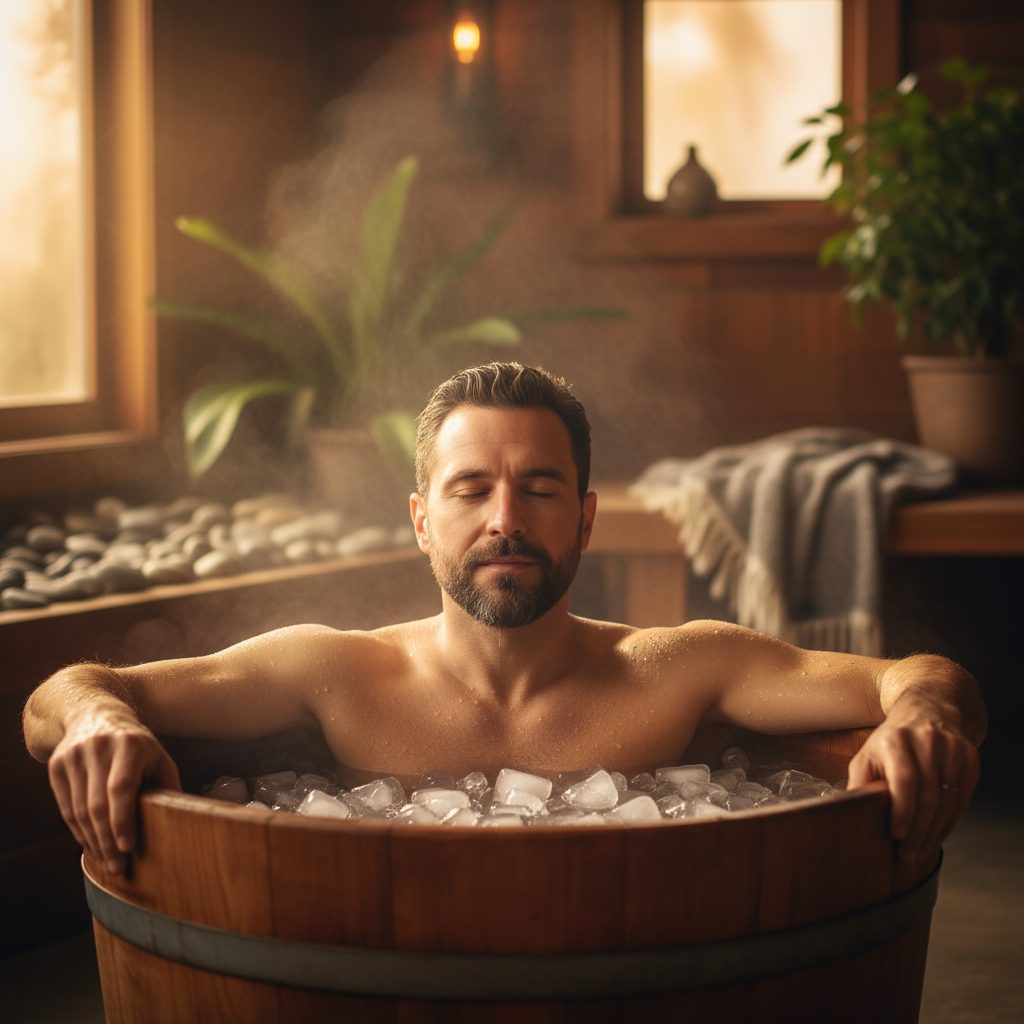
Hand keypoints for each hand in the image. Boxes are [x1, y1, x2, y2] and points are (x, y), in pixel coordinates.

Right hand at [47, 712, 179, 873]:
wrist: (93, 714)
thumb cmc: (136, 744)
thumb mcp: (158, 756)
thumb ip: (167, 784)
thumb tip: (181, 820)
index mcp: (129, 744)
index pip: (121, 787)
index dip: (123, 820)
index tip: (128, 847)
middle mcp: (97, 748)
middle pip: (97, 804)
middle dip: (107, 840)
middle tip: (118, 867)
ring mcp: (73, 756)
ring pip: (78, 810)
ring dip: (92, 841)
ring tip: (107, 861)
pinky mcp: (56, 766)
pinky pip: (65, 808)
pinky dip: (78, 832)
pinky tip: (91, 845)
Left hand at [848, 711, 979, 865]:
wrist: (926, 712)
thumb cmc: (890, 742)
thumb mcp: (867, 755)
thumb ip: (860, 783)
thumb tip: (849, 815)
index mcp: (895, 739)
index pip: (904, 779)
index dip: (903, 810)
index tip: (896, 836)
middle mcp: (926, 740)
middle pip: (929, 795)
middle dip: (918, 831)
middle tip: (907, 854)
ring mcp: (952, 748)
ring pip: (948, 800)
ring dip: (935, 832)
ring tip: (920, 851)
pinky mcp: (970, 757)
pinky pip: (963, 798)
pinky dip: (951, 822)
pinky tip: (937, 835)